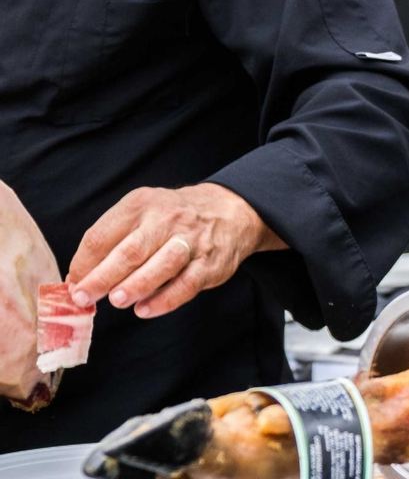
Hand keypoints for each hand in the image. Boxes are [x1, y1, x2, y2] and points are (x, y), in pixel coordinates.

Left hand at [66, 184, 284, 318]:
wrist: (229, 211)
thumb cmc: (172, 219)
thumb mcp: (142, 213)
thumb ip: (112, 241)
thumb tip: (80, 279)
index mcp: (141, 204)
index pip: (101, 235)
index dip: (83, 264)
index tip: (74, 284)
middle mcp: (167, 219)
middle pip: (130, 251)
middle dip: (102, 278)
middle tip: (83, 298)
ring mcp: (191, 240)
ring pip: (161, 264)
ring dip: (135, 285)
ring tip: (117, 301)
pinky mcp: (210, 262)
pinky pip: (186, 284)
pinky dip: (164, 300)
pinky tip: (145, 310)